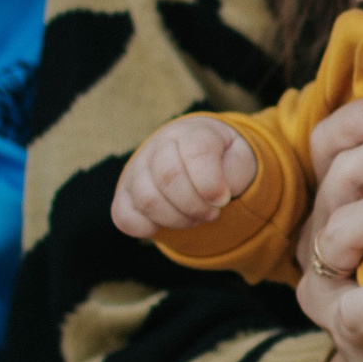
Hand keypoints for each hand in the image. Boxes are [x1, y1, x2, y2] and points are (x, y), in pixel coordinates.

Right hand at [112, 116, 259, 237]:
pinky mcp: (123, 195)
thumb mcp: (240, 159)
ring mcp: (136, 170)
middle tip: (211, 213)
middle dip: (195, 205)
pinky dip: (150, 229)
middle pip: (168, 177)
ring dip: (177, 219)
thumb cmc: (222, 162)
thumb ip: (234, 171)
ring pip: (147, 200)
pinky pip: (126, 219)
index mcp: (191, 132)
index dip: (210, 183)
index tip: (222, 200)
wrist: (199, 164)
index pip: (196, 152)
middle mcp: (158, 146)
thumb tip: (215, 193)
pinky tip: (169, 222)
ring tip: (194, 217)